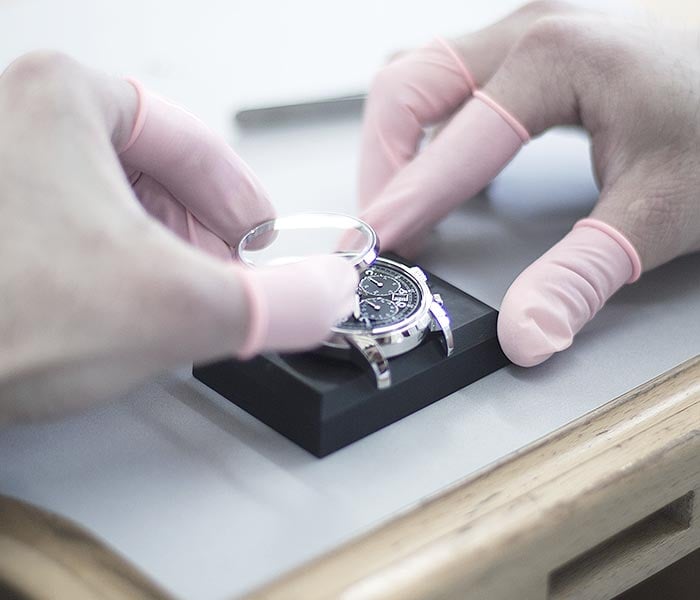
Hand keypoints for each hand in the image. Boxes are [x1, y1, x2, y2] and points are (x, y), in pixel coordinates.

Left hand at [0, 52, 356, 420]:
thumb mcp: (175, 310)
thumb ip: (277, 302)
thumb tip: (329, 293)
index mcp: (61, 99)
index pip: (193, 143)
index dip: (239, 201)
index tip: (257, 242)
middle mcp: (12, 118)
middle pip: (150, 172)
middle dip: (196, 234)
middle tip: (219, 279)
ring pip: (106, 203)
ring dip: (152, 252)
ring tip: (163, 300)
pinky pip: (64, 229)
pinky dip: (102, 265)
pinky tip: (105, 308)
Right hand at [358, 1, 699, 365]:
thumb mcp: (660, 210)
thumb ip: (583, 276)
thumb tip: (526, 333)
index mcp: (556, 57)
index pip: (456, 141)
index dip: (406, 201)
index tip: (373, 244)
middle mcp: (531, 27)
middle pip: (408, 83)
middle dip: (383, 161)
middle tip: (382, 226)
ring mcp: (529, 27)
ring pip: (420, 72)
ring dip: (395, 136)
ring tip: (400, 201)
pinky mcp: (533, 43)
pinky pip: (449, 77)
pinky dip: (426, 124)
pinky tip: (440, 166)